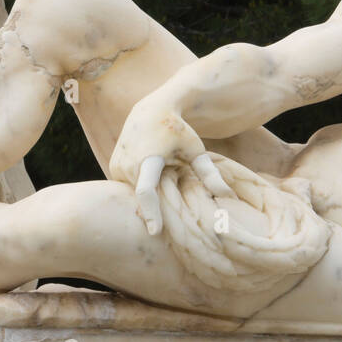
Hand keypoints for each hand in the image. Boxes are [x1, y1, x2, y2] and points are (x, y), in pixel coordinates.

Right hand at [110, 99, 233, 235]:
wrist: (151, 110)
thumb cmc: (178, 131)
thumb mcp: (195, 150)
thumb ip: (209, 173)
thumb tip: (227, 195)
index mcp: (149, 158)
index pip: (147, 191)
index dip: (151, 212)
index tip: (155, 232)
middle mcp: (128, 163)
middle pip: (145, 197)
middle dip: (158, 209)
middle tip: (172, 216)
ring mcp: (118, 165)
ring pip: (136, 194)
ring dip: (151, 197)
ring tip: (164, 182)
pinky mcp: (113, 168)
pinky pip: (130, 188)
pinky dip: (142, 190)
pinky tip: (154, 179)